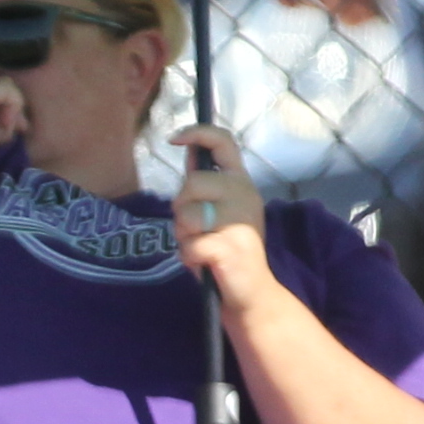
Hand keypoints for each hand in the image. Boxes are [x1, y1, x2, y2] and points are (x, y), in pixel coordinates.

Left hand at [171, 126, 269, 298]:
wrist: (249, 290)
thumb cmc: (226, 248)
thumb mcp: (216, 209)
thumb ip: (204, 183)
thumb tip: (189, 148)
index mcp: (241, 183)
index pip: (224, 143)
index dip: (198, 133)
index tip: (174, 137)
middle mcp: (245, 194)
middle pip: (192, 182)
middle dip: (180, 207)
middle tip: (195, 228)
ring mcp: (241, 219)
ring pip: (187, 214)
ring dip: (183, 234)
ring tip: (202, 245)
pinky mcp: (231, 246)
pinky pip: (190, 244)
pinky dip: (188, 256)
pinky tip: (203, 262)